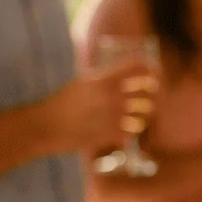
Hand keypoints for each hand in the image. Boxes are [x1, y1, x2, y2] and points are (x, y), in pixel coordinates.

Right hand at [41, 60, 158, 153]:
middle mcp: (112, 95)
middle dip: (151, 92)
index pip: (136, 67)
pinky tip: (122, 130)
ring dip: (142, 114)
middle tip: (150, 95)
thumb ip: (103, 80)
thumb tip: (120, 78)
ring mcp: (114, 116)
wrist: (46, 126)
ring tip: (136, 116)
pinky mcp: (111, 134)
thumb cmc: (61, 103)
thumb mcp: (82, 83)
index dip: (148, 68)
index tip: (155, 71)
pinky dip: (129, 131)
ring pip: (145, 113)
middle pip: (148, 90)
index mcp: (103, 79)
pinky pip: (132, 132)